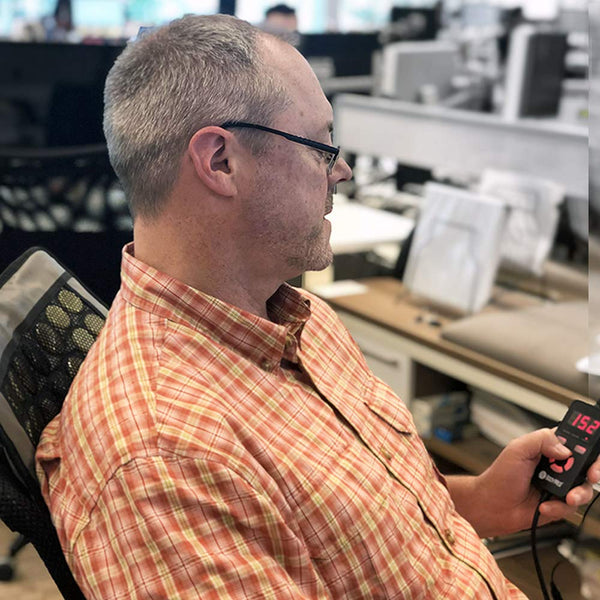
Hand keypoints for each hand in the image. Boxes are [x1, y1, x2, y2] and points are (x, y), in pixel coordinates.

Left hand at [450, 428, 599, 537]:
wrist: (492, 505)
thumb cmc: (500, 476)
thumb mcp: (517, 449)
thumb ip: (541, 440)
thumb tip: (565, 450)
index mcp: (548, 447)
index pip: (576, 440)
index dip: (588, 444)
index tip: (590, 451)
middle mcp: (557, 465)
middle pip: (588, 464)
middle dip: (594, 470)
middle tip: (591, 475)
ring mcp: (559, 485)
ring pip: (584, 488)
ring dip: (578, 493)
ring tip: (566, 497)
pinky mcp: (559, 504)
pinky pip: (571, 507)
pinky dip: (559, 507)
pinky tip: (544, 506)